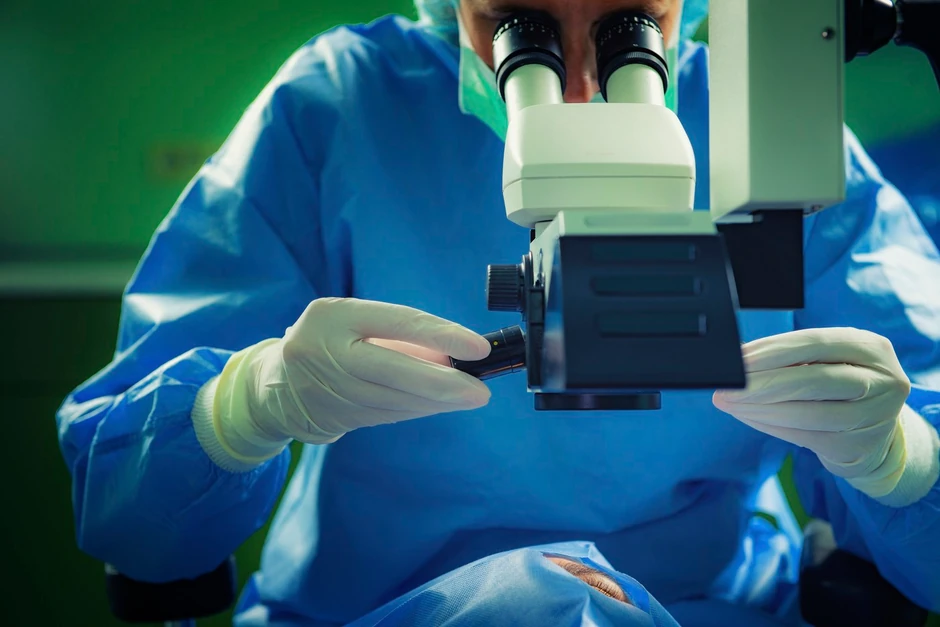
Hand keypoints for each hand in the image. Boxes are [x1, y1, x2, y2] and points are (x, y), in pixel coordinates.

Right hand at [214, 298, 491, 459]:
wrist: (274, 385)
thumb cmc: (328, 340)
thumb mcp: (354, 320)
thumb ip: (397, 334)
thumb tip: (451, 353)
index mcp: (334, 315)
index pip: (398, 323)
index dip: (442, 335)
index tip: (478, 347)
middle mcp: (327, 352)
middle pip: (394, 371)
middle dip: (443, 383)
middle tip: (480, 391)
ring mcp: (329, 389)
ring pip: (395, 400)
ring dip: (437, 401)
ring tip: (470, 396)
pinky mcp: (337, 418)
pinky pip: (389, 415)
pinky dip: (419, 409)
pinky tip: (442, 405)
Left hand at [713, 327, 911, 496]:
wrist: (876, 434)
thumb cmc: (839, 386)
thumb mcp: (828, 361)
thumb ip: (790, 356)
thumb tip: (737, 357)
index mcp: (872, 348)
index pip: (815, 343)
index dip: (772, 351)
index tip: (738, 359)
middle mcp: (882, 382)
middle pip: (813, 380)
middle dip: (762, 383)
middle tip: (727, 386)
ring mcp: (873, 418)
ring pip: (807, 412)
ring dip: (759, 408)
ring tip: (729, 402)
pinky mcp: (855, 447)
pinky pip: (802, 436)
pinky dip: (768, 425)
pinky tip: (747, 416)